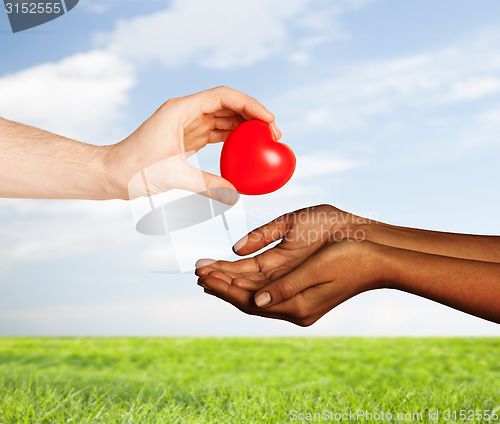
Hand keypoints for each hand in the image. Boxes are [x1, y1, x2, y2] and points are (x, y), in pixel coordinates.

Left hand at [105, 86, 280, 203]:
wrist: (112, 174)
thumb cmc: (134, 170)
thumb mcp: (172, 176)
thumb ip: (206, 185)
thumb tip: (235, 196)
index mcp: (181, 110)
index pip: (223, 97)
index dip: (250, 104)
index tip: (269, 119)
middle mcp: (185, 112)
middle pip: (227, 105)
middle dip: (253, 115)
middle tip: (274, 134)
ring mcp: (187, 124)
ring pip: (223, 118)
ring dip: (245, 127)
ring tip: (266, 141)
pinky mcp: (187, 138)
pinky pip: (216, 133)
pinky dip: (233, 139)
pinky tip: (246, 149)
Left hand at [195, 205, 384, 325]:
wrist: (379, 257)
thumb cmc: (351, 257)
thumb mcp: (317, 268)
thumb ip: (286, 286)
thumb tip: (256, 300)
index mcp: (297, 305)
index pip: (249, 298)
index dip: (223, 286)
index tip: (201, 274)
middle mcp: (294, 308)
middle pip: (248, 299)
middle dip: (222, 284)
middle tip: (197, 272)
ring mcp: (298, 303)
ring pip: (255, 295)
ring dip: (232, 283)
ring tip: (209, 273)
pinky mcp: (302, 294)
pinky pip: (266, 290)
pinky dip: (248, 282)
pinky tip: (237, 274)